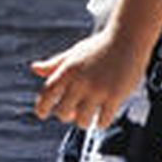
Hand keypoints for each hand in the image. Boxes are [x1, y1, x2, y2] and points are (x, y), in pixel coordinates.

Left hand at [30, 28, 147, 129]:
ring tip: (88, 118)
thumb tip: (34, 68)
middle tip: (72, 114)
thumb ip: (55, 64)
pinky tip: (102, 118)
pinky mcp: (115, 96)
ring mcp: (98, 90)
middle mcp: (80, 81)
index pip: (47, 93)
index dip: (41, 107)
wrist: (127, 39)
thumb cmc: (99, 47)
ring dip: (83, 122)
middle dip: (65, 116)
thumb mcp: (74, 54)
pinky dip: (101, 123)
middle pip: (63, 112)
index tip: (42, 114)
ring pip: (82, 120)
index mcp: (67, 70)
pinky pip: (103, 120)